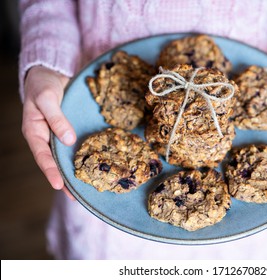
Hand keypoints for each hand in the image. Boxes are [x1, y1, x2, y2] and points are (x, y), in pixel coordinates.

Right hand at [22, 66, 75, 198]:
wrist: (52, 73)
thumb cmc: (44, 85)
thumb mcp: (47, 99)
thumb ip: (56, 119)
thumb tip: (68, 140)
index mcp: (35, 132)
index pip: (43, 157)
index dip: (51, 172)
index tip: (60, 186)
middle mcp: (47, 137)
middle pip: (56, 163)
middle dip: (66, 180)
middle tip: (78, 198)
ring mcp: (59, 135)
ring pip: (67, 157)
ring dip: (76, 172)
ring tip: (87, 189)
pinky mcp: (70, 130)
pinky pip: (77, 146)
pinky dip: (83, 157)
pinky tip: (94, 166)